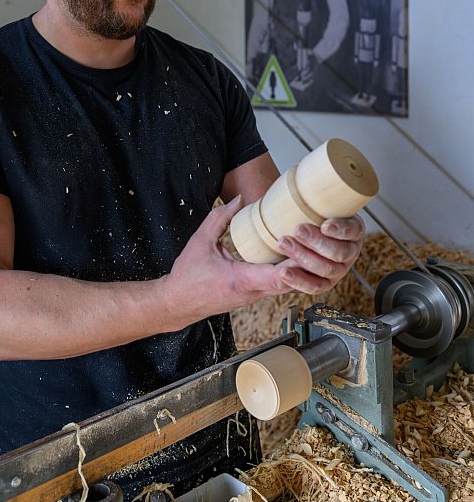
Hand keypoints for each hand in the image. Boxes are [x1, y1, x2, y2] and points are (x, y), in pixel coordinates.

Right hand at [164, 199, 363, 326]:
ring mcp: (255, 296)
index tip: (306, 247)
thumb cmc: (188, 275)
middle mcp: (253, 292)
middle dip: (308, 265)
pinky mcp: (254, 296)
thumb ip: (220, 218)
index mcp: (241, 280)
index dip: (295, 264)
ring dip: (302, 270)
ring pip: (288, 286)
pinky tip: (297, 257)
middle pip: (291, 282)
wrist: (178, 302)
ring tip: (315, 247)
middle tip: (321, 242)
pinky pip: (279, 286)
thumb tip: (239, 199)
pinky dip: (291, 274)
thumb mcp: (201, 241)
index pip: (277, 276)